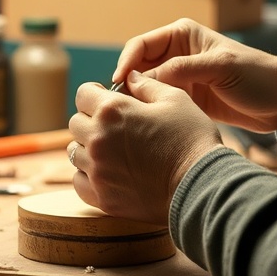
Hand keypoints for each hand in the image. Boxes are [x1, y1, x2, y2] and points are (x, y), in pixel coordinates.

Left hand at [69, 71, 223, 225]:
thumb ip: (146, 85)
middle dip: (91, 120)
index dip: (95, 94)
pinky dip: (89, 175)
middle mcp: (98, 139)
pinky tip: (108, 172)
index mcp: (112, 110)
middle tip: (114, 127)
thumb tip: (129, 77)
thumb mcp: (175, 99)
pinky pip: (79, 180)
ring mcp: (97, 171)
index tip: (106, 101)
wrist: (201, 187)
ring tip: (113, 151)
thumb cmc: (191, 139)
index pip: (83, 94)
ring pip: (75, 152)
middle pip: (76, 123)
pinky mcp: (102, 197)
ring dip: (90, 148)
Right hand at [112, 18, 276, 133]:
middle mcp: (177, 54)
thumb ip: (183, 70)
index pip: (141, 45)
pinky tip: (146, 125)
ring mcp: (182, 78)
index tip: (117, 83)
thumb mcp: (220, 67)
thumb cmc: (258, 76)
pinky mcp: (188, 99)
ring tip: (129, 119)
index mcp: (182, 35)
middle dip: (128, 85)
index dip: (125, 63)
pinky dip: (153, 112)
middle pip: (139, 68)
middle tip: (118, 107)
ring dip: (139, 100)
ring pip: (147, 88)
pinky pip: (161, 103)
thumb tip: (142, 78)